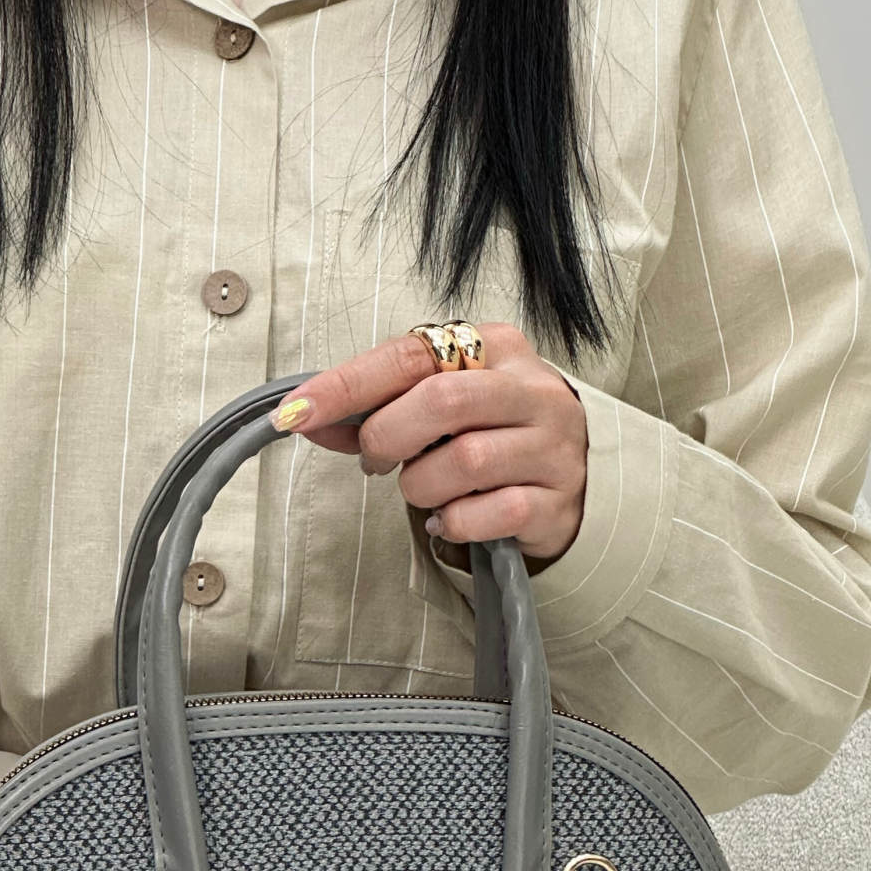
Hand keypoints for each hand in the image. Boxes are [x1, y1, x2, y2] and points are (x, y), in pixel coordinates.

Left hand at [274, 324, 587, 565]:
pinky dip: (454, 522)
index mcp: (496, 348)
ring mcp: (550, 446)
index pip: (410, 357)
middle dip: (388, 438)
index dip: (347, 386)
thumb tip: (305, 417)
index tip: (296, 413)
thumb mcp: (444, 407)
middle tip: (377, 460)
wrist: (574, 482)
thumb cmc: (494, 435)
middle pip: (441, 402)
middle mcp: (530, 390)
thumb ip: (380, 407)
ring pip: (464, 461)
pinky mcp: (554, 501)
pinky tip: (451, 519)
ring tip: (425, 491)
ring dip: (421, 486)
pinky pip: (489, 514)